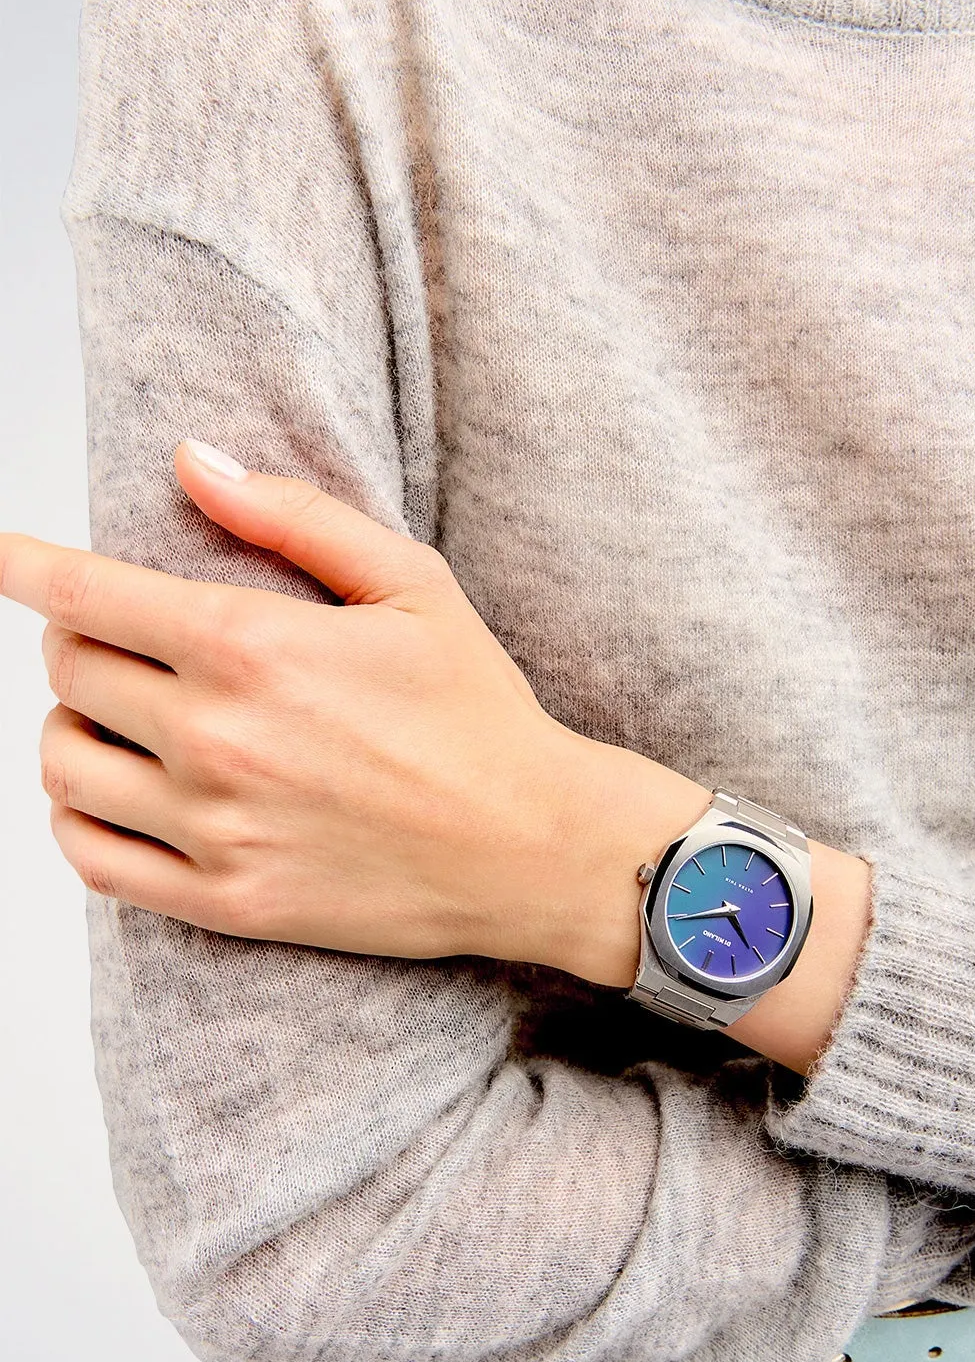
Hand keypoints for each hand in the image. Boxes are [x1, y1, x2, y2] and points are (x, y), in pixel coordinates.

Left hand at [0, 440, 696, 972]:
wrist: (533, 847)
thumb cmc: (480, 717)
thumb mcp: (412, 584)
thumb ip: (293, 517)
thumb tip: (192, 460)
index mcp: (253, 645)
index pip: (82, 593)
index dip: (23, 565)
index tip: (0, 556)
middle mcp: (217, 736)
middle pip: (69, 671)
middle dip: (79, 642)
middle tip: (123, 641)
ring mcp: (215, 827)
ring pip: (64, 763)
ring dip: (70, 726)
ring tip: (115, 719)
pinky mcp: (226, 900)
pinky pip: (92, 859)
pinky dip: (76, 817)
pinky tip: (110, 796)